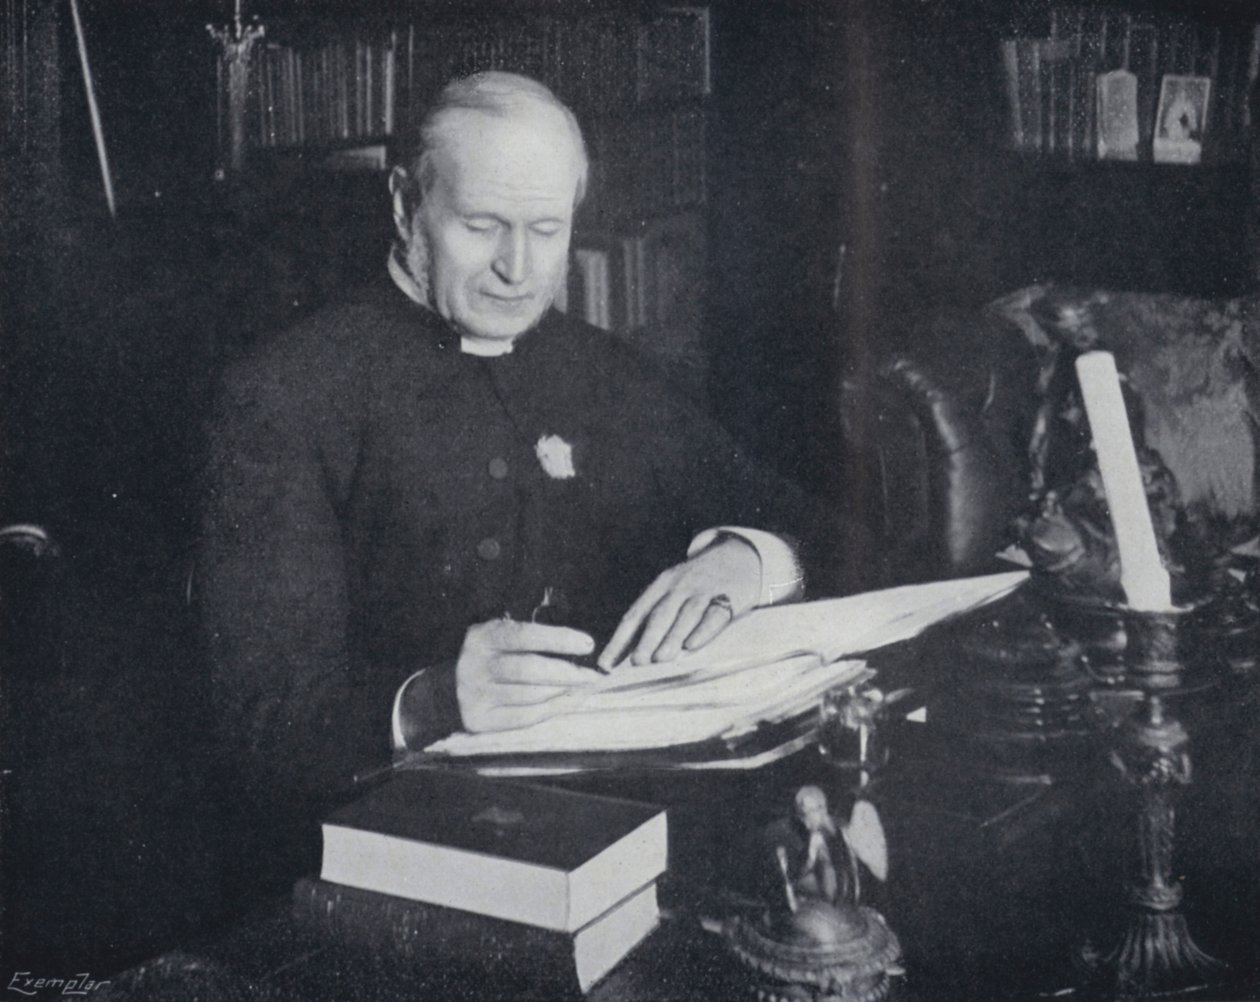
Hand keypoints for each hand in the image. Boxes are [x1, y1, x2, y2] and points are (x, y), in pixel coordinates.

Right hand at [456, 619, 597, 732]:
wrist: (446, 688)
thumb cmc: (489, 657)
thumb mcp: (499, 636)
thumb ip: (530, 637)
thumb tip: (579, 645)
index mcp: (483, 636)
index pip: (525, 635)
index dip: (558, 639)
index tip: (587, 644)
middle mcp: (476, 664)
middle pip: (529, 669)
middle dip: (567, 672)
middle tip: (593, 675)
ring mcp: (475, 694)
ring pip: (530, 696)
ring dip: (563, 692)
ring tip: (585, 688)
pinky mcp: (479, 720)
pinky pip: (524, 717)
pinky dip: (552, 710)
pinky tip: (569, 702)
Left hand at [598, 536, 760, 669]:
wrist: (738, 556)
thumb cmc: (697, 584)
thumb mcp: (674, 591)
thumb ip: (655, 618)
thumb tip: (630, 655)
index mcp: (660, 586)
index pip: (635, 615)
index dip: (619, 640)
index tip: (606, 664)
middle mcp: (679, 587)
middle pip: (659, 614)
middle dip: (647, 639)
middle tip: (637, 662)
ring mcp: (703, 591)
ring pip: (685, 615)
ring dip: (672, 637)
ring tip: (660, 659)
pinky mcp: (727, 598)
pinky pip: (713, 616)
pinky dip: (703, 630)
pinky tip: (693, 645)